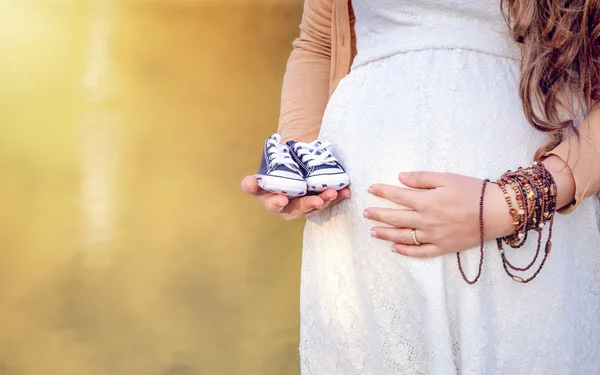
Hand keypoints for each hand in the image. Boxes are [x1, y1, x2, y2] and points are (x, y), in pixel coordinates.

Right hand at [241, 175, 350, 219]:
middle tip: (317, 200)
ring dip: (325, 201)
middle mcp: (288, 208)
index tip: (282, 199)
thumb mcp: (260, 179)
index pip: (273, 204)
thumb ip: (252, 184)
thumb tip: (250, 183)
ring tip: (333, 193)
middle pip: (298, 209)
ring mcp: (304, 207)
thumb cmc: (271, 177)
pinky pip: (328, 201)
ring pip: (315, 206)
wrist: (287, 171)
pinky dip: (337, 197)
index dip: (277, 202)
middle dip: (308, 204)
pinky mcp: (317, 202)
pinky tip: (345, 192)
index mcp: (271, 202)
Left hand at [364, 172, 513, 257]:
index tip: (371, 189)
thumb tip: (400, 178)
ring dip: (386, 234)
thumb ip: (421, 178)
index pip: (398, 196)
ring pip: (403, 237)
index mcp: (427, 201)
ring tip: (372, 232)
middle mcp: (426, 220)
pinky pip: (420, 252)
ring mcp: (434, 236)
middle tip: (366, 213)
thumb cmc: (474, 191)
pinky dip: (406, 251)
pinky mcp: (443, 248)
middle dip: (378, 215)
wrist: (498, 211)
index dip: (382, 192)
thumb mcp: (447, 178)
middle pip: (396, 218)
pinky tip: (395, 248)